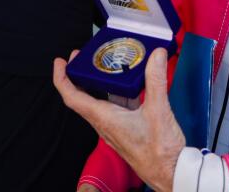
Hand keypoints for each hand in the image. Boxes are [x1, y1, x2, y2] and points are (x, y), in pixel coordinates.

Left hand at [54, 48, 185, 191]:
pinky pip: (114, 107)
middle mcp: (105, 123)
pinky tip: (129, 84)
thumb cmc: (159, 151)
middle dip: (78, 75)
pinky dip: (116, 92)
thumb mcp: (158, 110)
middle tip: (82, 57)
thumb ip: (156, 80)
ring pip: (99, 102)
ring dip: (98, 83)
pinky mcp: (125, 130)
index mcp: (105, 118)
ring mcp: (114, 128)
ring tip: (105, 65)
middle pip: (82, 97)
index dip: (62, 78)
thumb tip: (156, 56)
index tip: (60, 63)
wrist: (169, 173)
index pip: (73, 97)